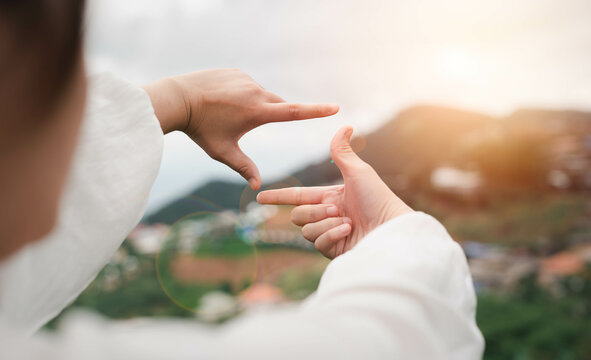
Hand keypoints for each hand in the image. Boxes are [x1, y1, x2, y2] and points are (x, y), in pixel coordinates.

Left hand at [142, 69, 338, 189]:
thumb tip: (258, 188)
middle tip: (242, 123)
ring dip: (252, 106)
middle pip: (277, 105)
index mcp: (257, 112)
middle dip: (270, 115)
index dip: (316, 111)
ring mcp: (246, 79)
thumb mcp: (223, 152)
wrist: (178, 99)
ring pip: (260, 95)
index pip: (294, 112)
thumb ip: (243, 168)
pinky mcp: (236, 72)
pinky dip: (241, 94)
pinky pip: (247, 85)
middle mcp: (256, 91)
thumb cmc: (201, 129)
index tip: (335, 107)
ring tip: (225, 113)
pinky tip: (221, 100)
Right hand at [257, 126, 412, 258]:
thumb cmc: (379, 199)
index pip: (298, 196)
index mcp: (331, 197)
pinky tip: (348, 233)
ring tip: (347, 223)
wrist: (391, 229)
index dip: (278, 196)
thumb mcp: (358, 172)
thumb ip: (342, 152)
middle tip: (337, 209)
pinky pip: (316, 242)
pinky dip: (332, 235)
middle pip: (298, 215)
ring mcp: (329, 235)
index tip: (259, 197)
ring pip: (304, 230)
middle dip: (313, 211)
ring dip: (325, 223)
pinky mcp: (332, 251)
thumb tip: (344, 125)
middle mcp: (328, 216)